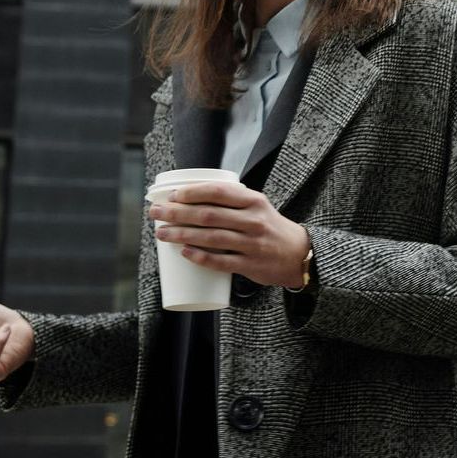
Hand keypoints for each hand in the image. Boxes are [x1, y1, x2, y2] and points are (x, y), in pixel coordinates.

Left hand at [148, 181, 310, 289]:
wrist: (300, 254)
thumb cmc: (270, 228)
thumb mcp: (258, 207)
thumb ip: (232, 201)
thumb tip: (190, 197)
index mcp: (255, 201)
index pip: (219, 192)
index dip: (193, 192)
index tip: (172, 196)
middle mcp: (254, 221)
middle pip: (209, 215)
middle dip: (178, 213)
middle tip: (156, 214)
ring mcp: (253, 244)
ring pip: (211, 238)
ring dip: (182, 235)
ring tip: (161, 233)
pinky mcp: (251, 265)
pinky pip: (221, 262)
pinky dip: (201, 257)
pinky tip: (184, 253)